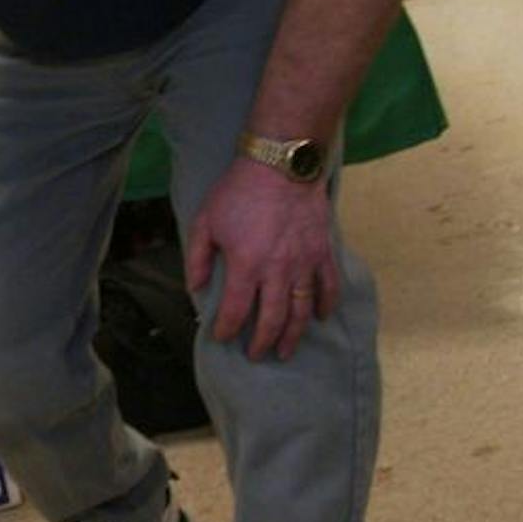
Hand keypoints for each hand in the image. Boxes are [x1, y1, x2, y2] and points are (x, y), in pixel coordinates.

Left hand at [185, 156, 338, 361]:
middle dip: (262, 342)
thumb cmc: (238, 192)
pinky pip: (328, 286)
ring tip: (285, 351)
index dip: (227, 329)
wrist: (281, 166)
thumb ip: (197, 258)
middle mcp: (277, 271)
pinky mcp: (323, 252)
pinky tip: (319, 318)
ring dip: (293, 335)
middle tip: (256, 355)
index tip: (222, 338)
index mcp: (245, 265)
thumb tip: (194, 288)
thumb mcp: (205, 222)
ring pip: (301, 310)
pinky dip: (325, 305)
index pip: (235, 310)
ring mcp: (304, 263)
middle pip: (271, 319)